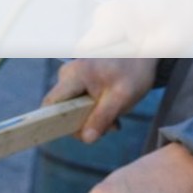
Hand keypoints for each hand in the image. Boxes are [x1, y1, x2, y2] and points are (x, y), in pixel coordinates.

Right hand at [43, 58, 157, 143]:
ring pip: (73, 110)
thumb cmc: (132, 72)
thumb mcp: (121, 98)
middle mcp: (67, 75)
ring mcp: (72, 79)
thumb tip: (86, 139)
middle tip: (109, 127)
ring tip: (115, 120)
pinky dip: (95, 113)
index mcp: (73, 76)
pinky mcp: (80, 84)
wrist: (142, 54)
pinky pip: (80, 105)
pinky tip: (112, 114)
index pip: (50, 103)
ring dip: (93, 121)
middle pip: (62, 110)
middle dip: (84, 125)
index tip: (73, 134)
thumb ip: (102, 118)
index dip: (53, 122)